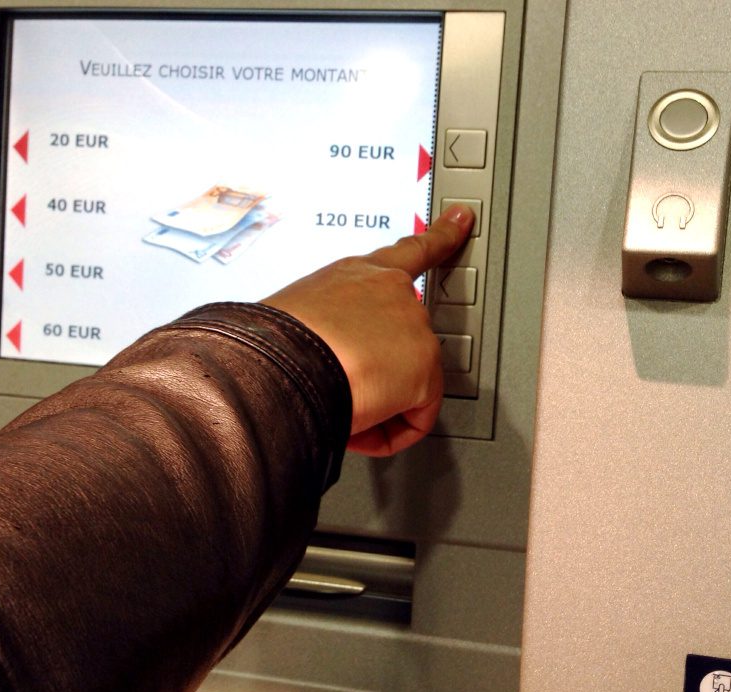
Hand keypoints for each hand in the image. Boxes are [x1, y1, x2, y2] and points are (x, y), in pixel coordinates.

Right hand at [262, 205, 474, 455]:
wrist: (281, 363)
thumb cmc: (269, 344)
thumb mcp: (296, 317)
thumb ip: (325, 327)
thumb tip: (322, 359)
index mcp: (357, 274)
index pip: (408, 251)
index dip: (441, 235)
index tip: (461, 219)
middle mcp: (392, 292)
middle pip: (404, 347)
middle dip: (376, 377)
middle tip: (340, 387)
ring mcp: (414, 328)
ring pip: (405, 388)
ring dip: (372, 406)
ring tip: (336, 402)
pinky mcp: (426, 369)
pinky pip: (414, 420)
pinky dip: (385, 434)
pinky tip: (356, 424)